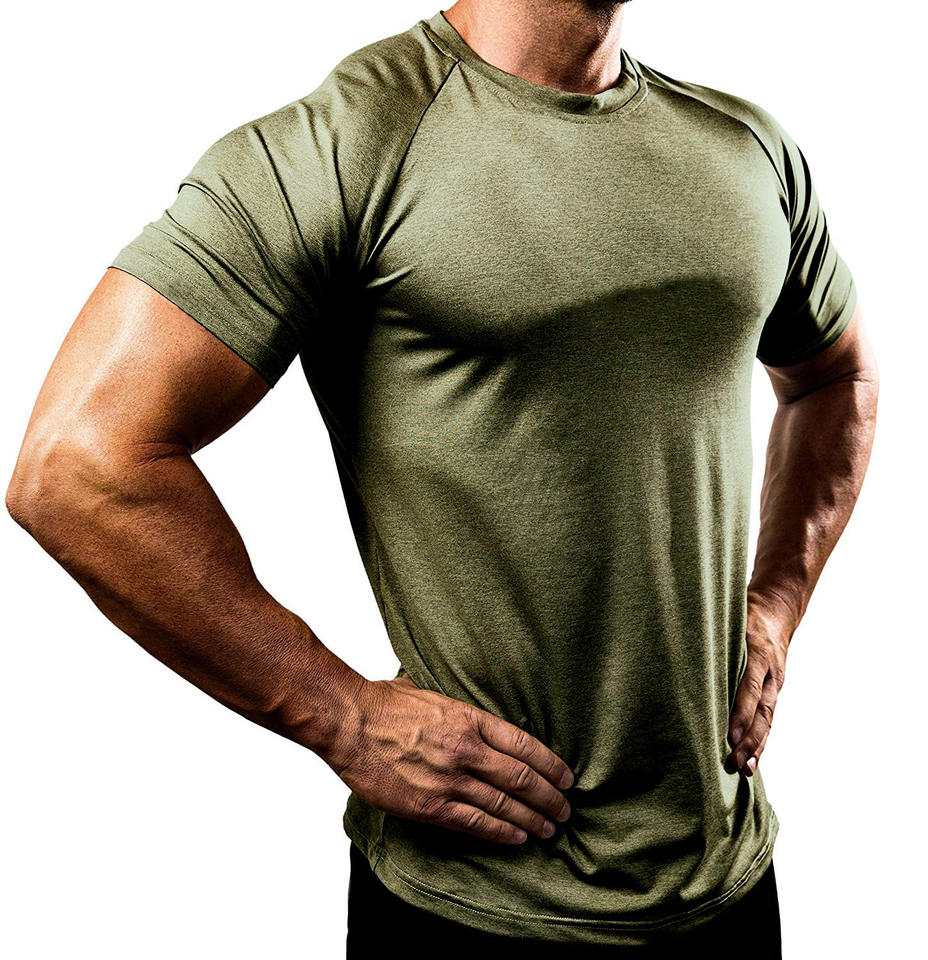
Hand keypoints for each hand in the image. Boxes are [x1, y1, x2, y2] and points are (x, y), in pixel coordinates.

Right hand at [327, 674, 574, 844]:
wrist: (348, 722)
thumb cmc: (383, 703)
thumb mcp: (431, 692)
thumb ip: (456, 708)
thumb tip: (467, 712)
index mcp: (469, 719)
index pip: (524, 745)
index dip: (551, 764)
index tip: (566, 777)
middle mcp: (466, 750)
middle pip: (522, 779)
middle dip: (550, 797)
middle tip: (566, 809)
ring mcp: (449, 780)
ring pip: (504, 805)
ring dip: (533, 819)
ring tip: (550, 828)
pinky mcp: (429, 806)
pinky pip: (475, 824)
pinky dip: (501, 833)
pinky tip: (518, 838)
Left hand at [726, 596, 789, 775]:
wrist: (777, 609)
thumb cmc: (743, 612)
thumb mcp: (728, 617)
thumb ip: (710, 633)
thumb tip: (675, 644)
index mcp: (758, 651)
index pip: (749, 685)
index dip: (741, 711)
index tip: (730, 734)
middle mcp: (770, 671)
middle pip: (762, 709)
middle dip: (750, 738)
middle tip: (735, 761)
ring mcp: (775, 682)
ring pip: (768, 718)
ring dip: (757, 745)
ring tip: (745, 769)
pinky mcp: (774, 690)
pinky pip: (768, 717)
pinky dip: (760, 738)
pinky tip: (751, 758)